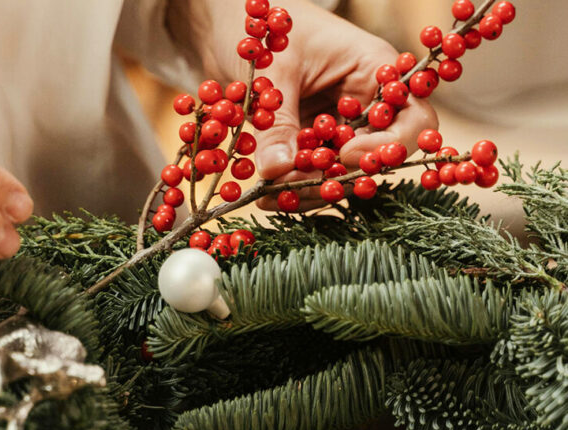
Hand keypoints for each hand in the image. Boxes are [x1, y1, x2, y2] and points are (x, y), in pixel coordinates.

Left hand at [171, 0, 437, 210]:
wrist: (231, 20)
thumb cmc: (264, 27)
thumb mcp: (272, 71)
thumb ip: (277, 122)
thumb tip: (276, 171)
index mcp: (374, 72)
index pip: (412, 120)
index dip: (387, 145)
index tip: (345, 154)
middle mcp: (364, 103)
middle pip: (373, 157)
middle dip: (335, 177)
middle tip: (289, 186)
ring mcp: (338, 125)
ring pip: (340, 172)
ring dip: (309, 189)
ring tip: (269, 196)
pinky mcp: (312, 140)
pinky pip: (313, 171)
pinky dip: (293, 186)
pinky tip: (266, 194)